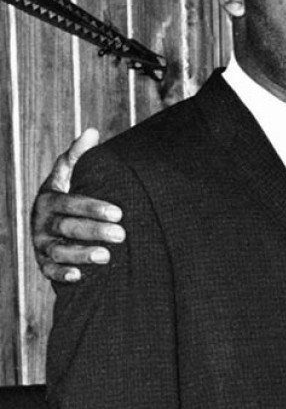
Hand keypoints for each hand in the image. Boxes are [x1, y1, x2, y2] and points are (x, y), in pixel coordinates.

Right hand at [31, 129, 123, 282]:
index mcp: (49, 198)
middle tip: (122, 235)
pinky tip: (79, 276)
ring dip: (81, 254)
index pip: (70, 203)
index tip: (119, 212)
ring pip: (59, 250)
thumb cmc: (69, 191)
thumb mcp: (70, 172)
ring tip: (106, 256)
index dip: (93, 208)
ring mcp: (41, 243)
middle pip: (67, 227)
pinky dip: (62, 274)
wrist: (54, 217)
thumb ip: (79, 155)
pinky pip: (49, 271)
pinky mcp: (43, 262)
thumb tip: (91, 132)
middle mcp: (42, 222)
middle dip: (94, 231)